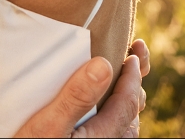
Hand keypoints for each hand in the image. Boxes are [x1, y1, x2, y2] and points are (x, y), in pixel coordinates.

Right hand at [14, 39, 150, 137]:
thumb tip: (104, 65)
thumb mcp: (48, 124)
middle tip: (136, 58)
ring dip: (127, 101)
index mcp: (103, 136)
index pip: (128, 101)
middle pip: (131, 113)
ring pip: (125, 126)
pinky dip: (117, 117)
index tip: (134, 54)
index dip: (134, 76)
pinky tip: (104, 114)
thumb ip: (76, 97)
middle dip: (135, 85)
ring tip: (122, 84)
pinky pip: (115, 135)